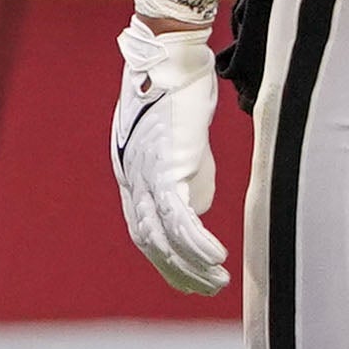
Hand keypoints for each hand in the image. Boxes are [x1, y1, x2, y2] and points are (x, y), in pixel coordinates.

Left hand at [110, 15, 227, 293]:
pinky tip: (216, 259)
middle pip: (148, 241)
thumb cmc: (178, 95)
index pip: (142, 231)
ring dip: (190, 265)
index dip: (164, 260)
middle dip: (177, 272)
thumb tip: (195, 208)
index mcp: (132, 176)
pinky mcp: (165, 167)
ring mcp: (146, 175)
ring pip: (161, 236)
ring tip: (217, 282)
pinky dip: (196, 242)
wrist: (171, 58)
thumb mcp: (179, 144)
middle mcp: (132, 179)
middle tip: (206, 290)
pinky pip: (177, 216)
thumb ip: (185, 177)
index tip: (188, 279)